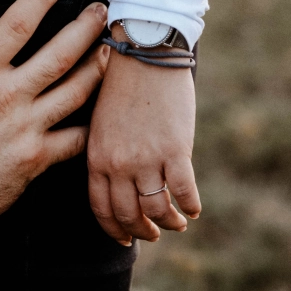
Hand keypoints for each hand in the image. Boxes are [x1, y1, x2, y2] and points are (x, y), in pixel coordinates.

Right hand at [0, 0, 108, 215]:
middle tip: (103, 9)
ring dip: (97, 67)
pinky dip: (93, 123)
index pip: (15, 24)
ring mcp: (25, 129)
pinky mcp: (36, 158)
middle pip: (59, 54)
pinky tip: (104, 109)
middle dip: (85, 27)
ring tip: (112, 49)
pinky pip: (75, 139)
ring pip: (75, 91)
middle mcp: (6, 97)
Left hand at [87, 48, 199, 243]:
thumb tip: (118, 181)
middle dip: (142, 231)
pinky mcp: (175, 150)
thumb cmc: (121, 81)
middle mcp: (119, 164)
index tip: (123, 238)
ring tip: (177, 223)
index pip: (101, 208)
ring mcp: (147, 159)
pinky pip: (184, 192)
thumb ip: (106, 152)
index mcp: (96, 156)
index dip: (113, 228)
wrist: (144, 52)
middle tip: (152, 234)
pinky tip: (193, 208)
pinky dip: (190, 206)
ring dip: (169, 223)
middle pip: (129, 215)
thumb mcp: (100, 121)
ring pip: (157, 209)